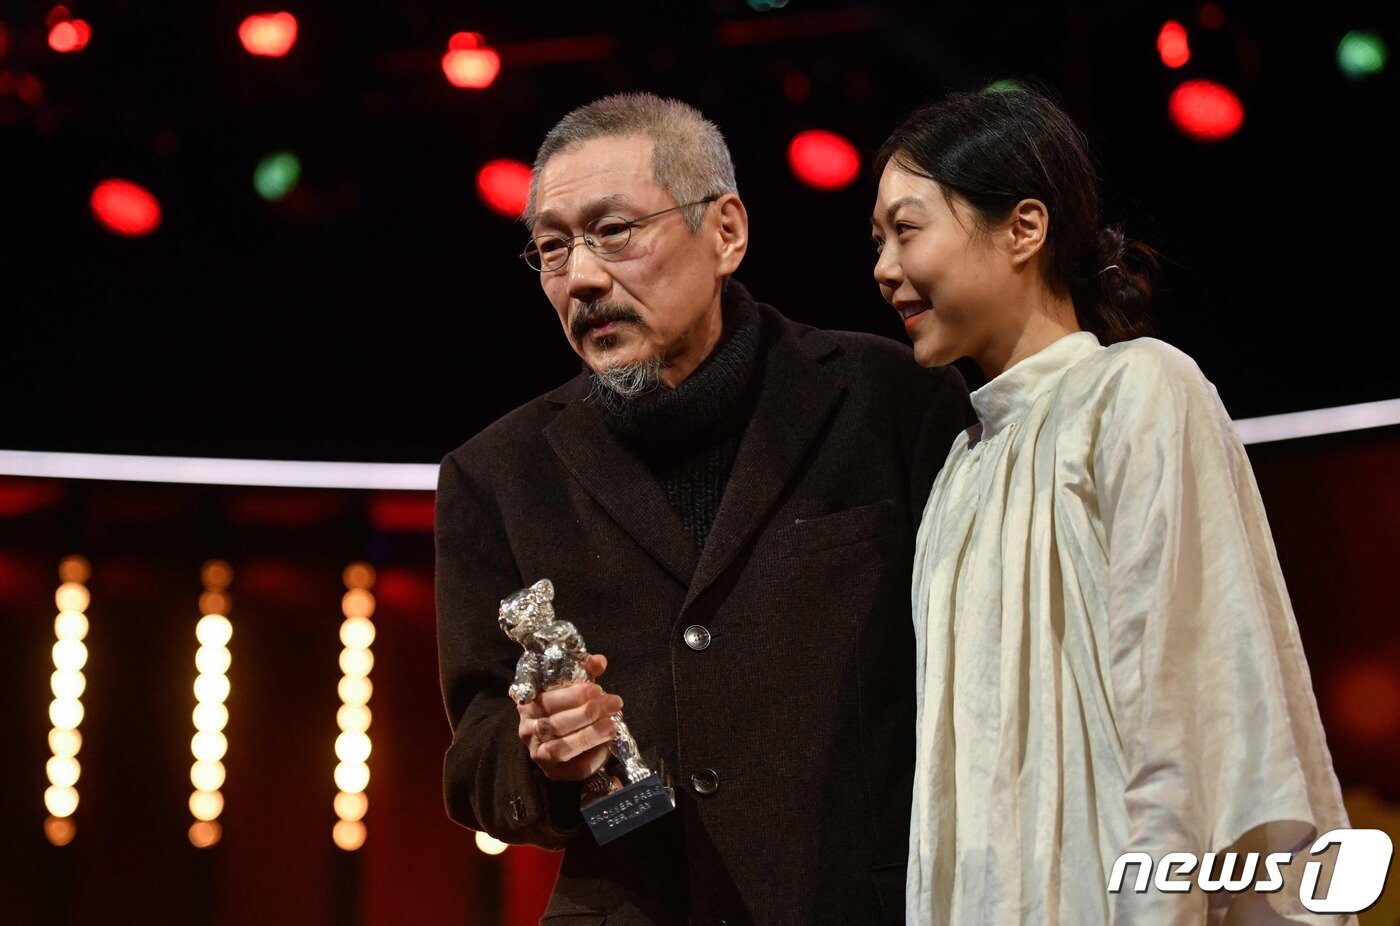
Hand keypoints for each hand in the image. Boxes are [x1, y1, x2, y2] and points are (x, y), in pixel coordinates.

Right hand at [517, 655, 622, 782]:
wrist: (555, 738)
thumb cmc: (564, 705)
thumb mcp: (572, 684)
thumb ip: (584, 671)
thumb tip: (599, 661)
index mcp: (528, 703)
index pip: (547, 699)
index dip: (572, 695)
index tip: (597, 688)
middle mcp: (528, 729)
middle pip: (556, 724)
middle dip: (588, 713)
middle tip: (613, 703)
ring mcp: (538, 753)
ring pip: (561, 748)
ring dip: (589, 737)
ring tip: (612, 726)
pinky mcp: (552, 772)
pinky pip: (573, 769)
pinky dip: (592, 758)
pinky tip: (607, 746)